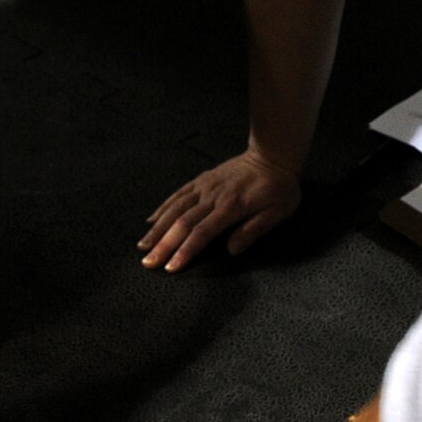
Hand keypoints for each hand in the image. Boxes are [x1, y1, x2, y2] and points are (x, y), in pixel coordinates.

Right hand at [140, 150, 300, 271]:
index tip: (171, 267)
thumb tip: (232, 250)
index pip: (202, 233)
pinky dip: (163, 208)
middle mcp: (212, 197)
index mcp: (231, 207)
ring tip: (143, 246)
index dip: (185, 251)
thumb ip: (254, 230)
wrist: (272, 155)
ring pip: (175, 209)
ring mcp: (204, 187)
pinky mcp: (201, 180)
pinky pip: (178, 195)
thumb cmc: (279, 187)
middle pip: (182, 223)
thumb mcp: (278, 212)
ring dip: (157, 228)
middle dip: (163, 245)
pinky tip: (151, 220)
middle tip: (148, 263)